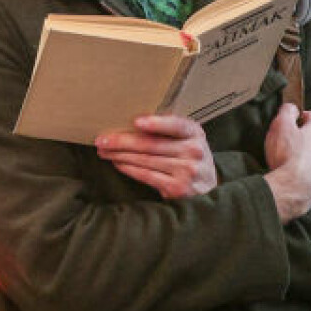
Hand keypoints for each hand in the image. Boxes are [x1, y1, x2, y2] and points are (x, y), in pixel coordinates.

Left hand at [95, 115, 217, 200]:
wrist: (209, 188)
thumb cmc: (190, 156)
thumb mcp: (188, 138)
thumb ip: (168, 130)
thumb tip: (130, 123)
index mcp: (195, 132)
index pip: (176, 125)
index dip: (157, 123)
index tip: (137, 122)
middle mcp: (194, 151)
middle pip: (151, 144)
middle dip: (122, 142)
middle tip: (102, 140)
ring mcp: (187, 171)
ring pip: (145, 160)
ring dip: (120, 155)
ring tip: (104, 151)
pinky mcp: (177, 188)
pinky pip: (147, 175)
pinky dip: (129, 168)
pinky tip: (117, 163)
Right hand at [263, 103, 310, 222]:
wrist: (295, 186)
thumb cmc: (287, 153)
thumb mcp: (281, 125)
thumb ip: (287, 111)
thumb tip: (291, 107)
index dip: (298, 116)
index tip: (287, 121)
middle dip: (301, 133)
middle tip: (284, 138)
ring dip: (302, 150)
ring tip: (285, 156)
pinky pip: (310, 167)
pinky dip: (303, 166)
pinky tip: (291, 170)